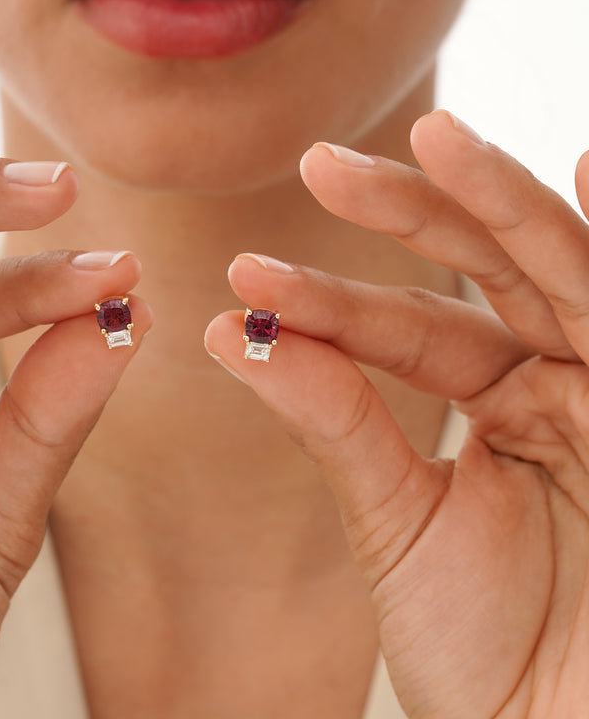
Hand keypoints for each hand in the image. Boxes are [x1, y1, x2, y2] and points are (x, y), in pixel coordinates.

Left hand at [205, 110, 588, 717]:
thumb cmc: (493, 653)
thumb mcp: (399, 524)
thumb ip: (338, 421)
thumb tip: (239, 332)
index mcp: (500, 400)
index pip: (405, 325)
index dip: (327, 301)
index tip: (245, 278)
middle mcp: (562, 378)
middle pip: (481, 268)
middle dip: (410, 212)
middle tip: (319, 164)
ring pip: (560, 269)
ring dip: (500, 202)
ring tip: (436, 139)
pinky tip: (585, 170)